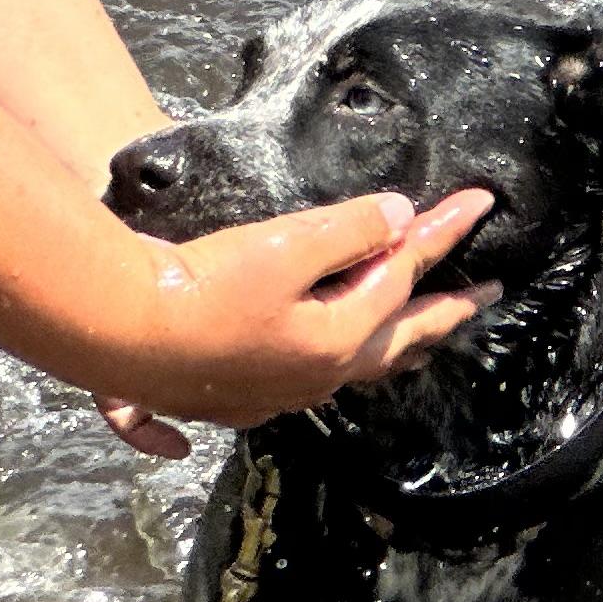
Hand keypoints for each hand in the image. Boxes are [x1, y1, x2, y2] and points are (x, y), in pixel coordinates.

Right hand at [78, 186, 498, 455]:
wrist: (115, 333)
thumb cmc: (202, 289)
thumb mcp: (286, 245)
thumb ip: (351, 231)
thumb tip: (401, 218)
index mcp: (339, 339)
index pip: (405, 273)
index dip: (444, 232)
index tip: (482, 204)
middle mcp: (316, 375)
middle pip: (397, 338)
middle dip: (446, 312)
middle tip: (487, 295)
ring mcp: (276, 392)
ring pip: (353, 368)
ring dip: (392, 346)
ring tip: (419, 340)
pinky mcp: (233, 396)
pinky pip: (292, 389)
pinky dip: (316, 375)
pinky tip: (314, 377)